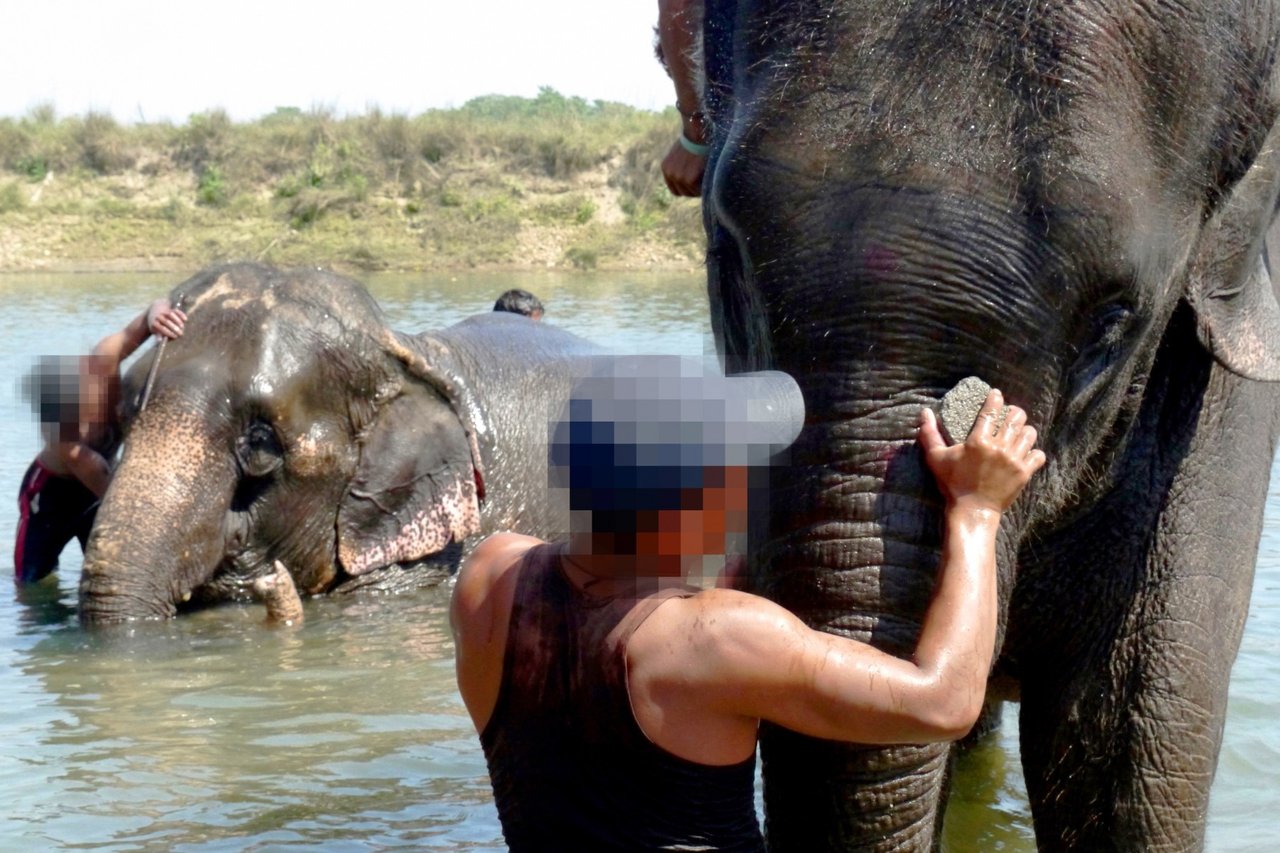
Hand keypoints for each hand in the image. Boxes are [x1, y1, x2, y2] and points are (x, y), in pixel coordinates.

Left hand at [146, 299, 186, 339]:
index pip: (161, 328)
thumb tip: (160, 340)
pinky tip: (185, 320)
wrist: (155, 309)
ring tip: (182, 327)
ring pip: (171, 315)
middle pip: (166, 321)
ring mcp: (164, 311)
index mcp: (154, 322)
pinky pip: (176, 311)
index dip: (169, 333)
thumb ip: (158, 334)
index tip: (175, 337)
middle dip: (174, 328)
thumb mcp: (155, 329)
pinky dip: (181, 314)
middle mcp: (158, 316)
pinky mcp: (170, 308)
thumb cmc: (157, 323)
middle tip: (181, 333)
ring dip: (178, 321)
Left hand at [662, 138, 706, 196]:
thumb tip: (690, 174)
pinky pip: (700, 190)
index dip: (687, 188)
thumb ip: (681, 165)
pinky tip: (710, 173)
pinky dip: (706, 184)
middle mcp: (670, 174)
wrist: (698, 130)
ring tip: (708, 174)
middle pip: (684, 193)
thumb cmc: (694, 137)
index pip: (675, 189)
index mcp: (666, 168)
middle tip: (705, 179)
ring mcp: (679, 177)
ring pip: (692, 193)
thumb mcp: (681, 152)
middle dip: (695, 189)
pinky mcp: (689, 179)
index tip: (697, 184)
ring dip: (701, 187)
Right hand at [917, 389, 1044, 513]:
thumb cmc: (952, 484)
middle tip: (1009, 414)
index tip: (996, 394)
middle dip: (1014, 412)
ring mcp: (1014, 460)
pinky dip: (1034, 452)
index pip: (991, 412)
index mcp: (979, 441)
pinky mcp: (1024, 473)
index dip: (995, 399)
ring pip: (1029, 434)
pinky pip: (1038, 455)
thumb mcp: (936, 458)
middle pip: (1016, 418)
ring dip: (1024, 430)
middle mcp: (999, 447)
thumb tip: (925, 412)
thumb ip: (930, 434)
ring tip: (1019, 432)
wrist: (973, 510)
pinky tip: (1027, 452)